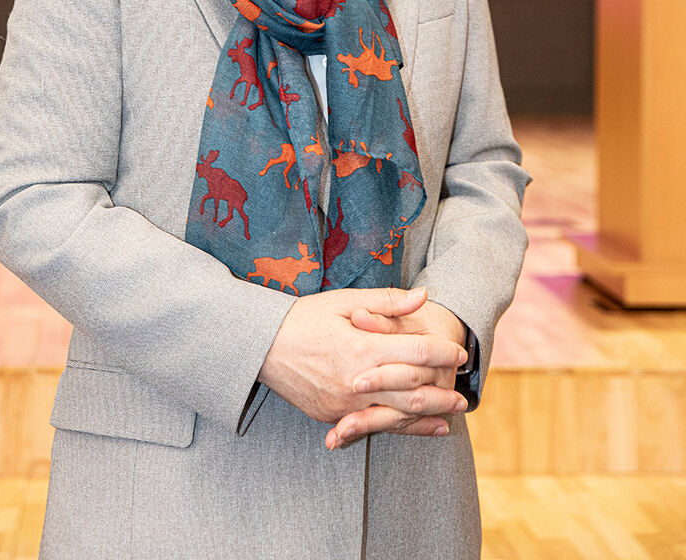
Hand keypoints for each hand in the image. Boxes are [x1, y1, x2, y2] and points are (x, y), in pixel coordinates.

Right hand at [258, 286, 466, 429]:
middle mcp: (356, 382)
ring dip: (426, 418)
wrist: (261, 346)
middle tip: (464, 395)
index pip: (415, 353)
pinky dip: (399, 428)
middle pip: (412, 391)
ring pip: (395, 416)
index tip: (460, 353)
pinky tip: (417, 429)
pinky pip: (372, 425)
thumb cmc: (303, 317)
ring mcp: (343, 404)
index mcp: (361, 348)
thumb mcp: (343, 301)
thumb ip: (386, 302)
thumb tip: (423, 297)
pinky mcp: (332, 416)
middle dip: (442, 393)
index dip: (442, 353)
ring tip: (449, 418)